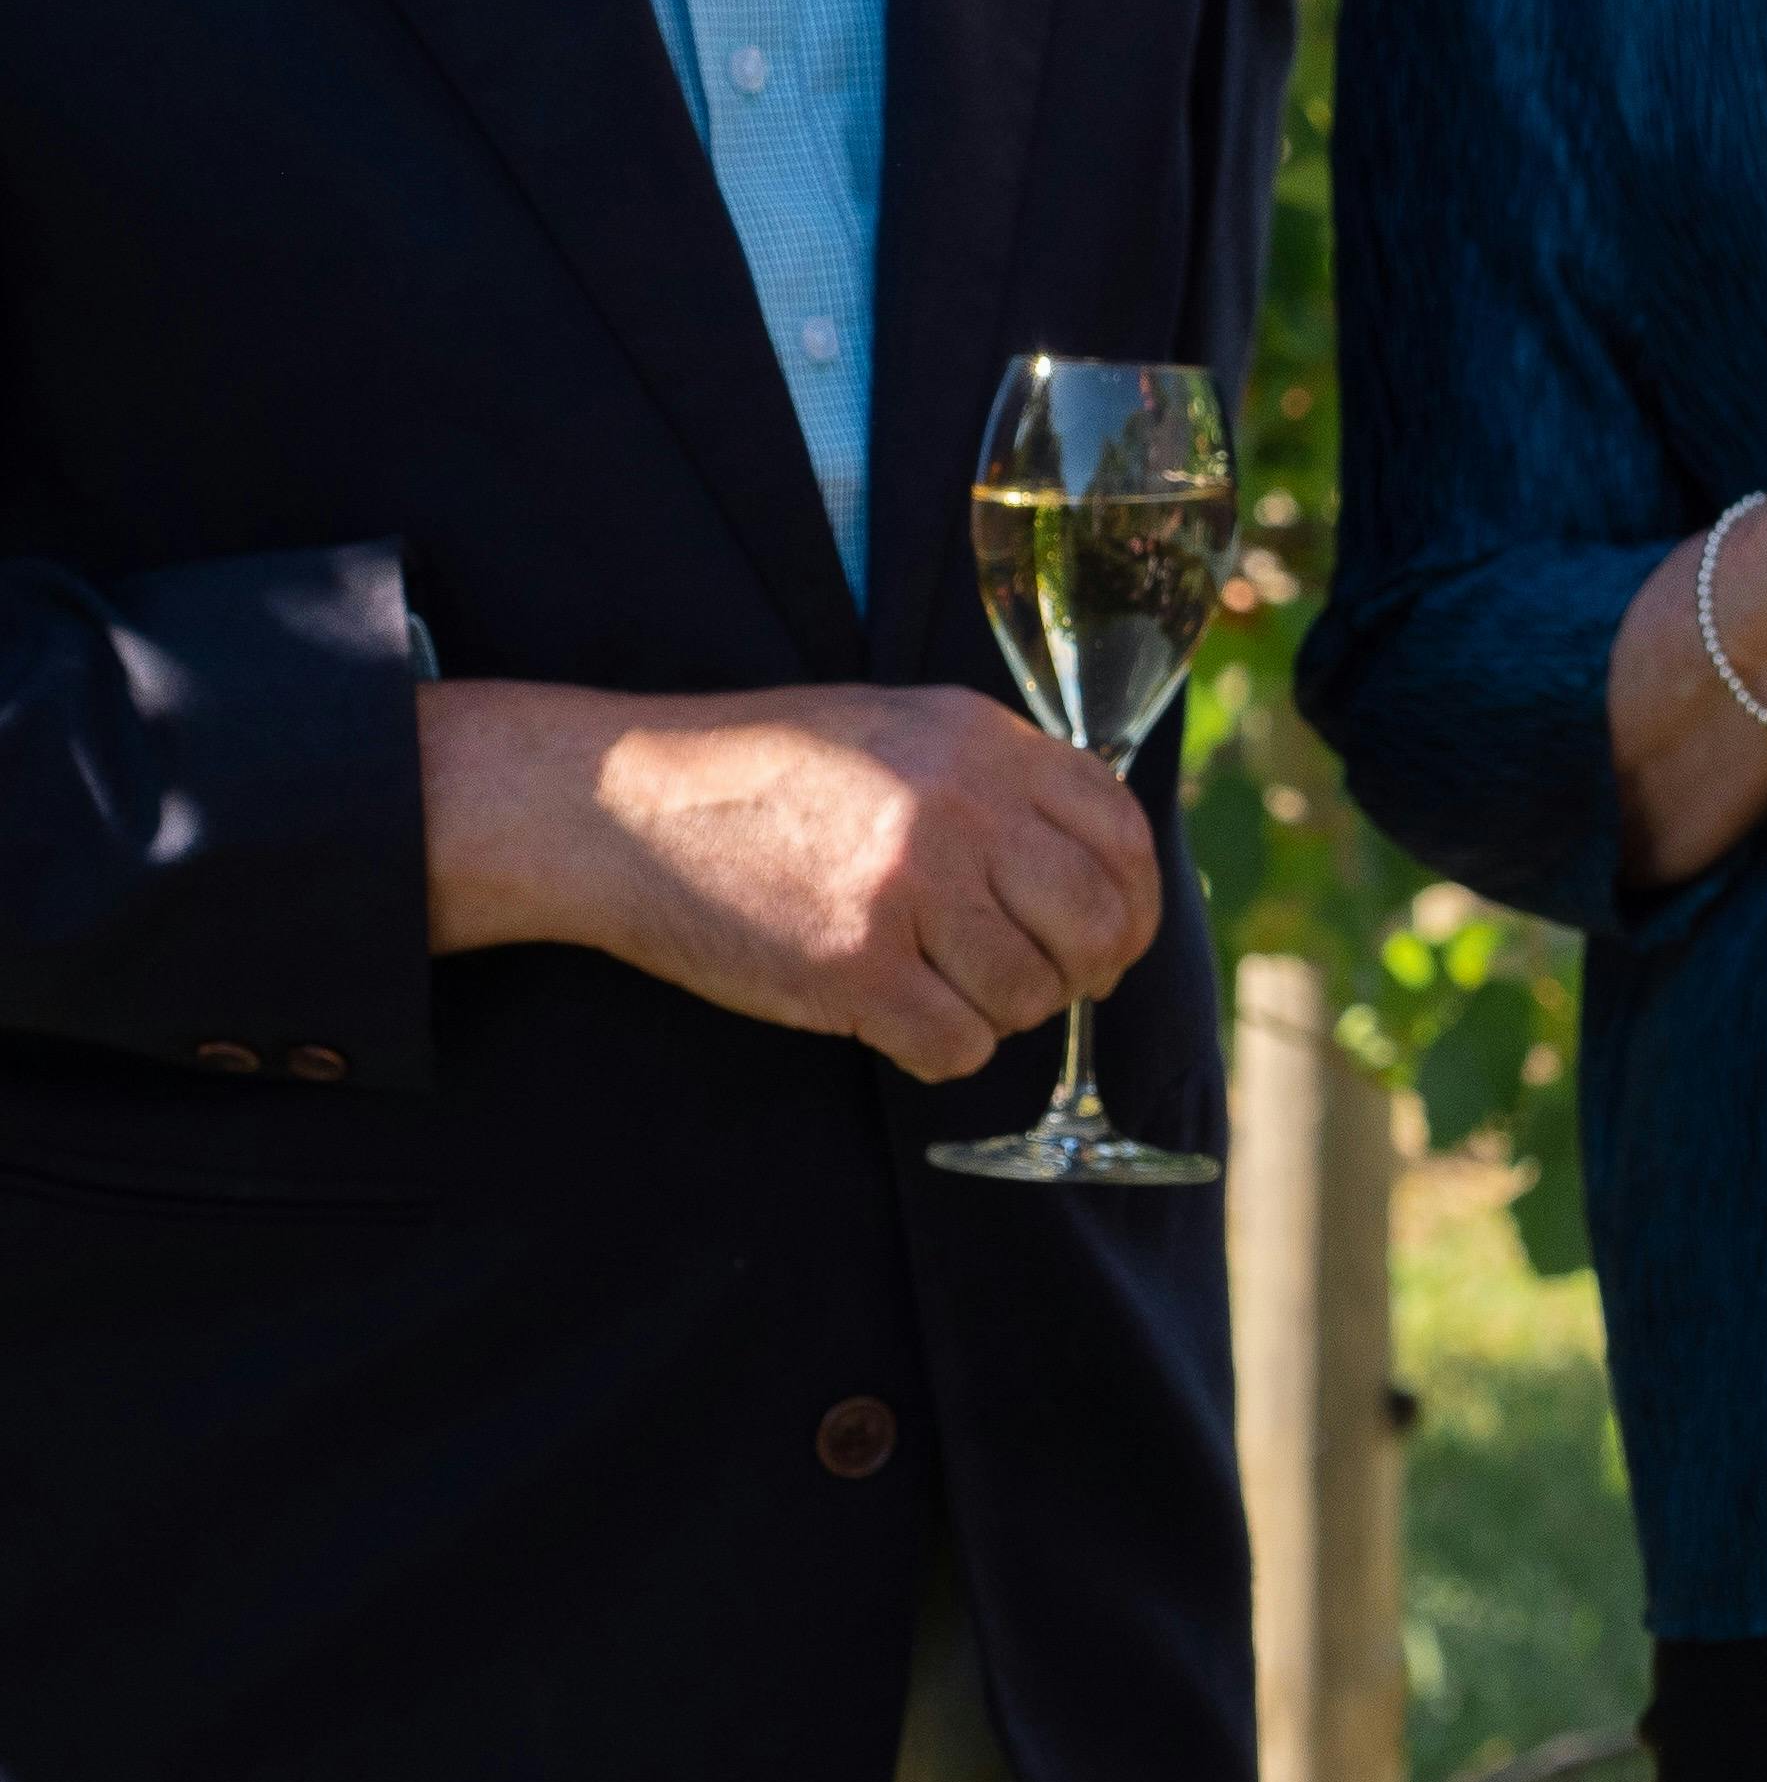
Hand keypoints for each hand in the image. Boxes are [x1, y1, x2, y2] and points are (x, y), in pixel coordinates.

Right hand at [421, 680, 1163, 1082]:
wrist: (618, 805)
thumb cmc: (763, 775)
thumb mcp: (902, 732)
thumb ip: (1001, 782)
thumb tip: (1100, 866)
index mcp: (981, 742)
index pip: (1123, 835)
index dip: (1134, 902)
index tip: (1113, 935)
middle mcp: (959, 808)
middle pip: (1098, 926)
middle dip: (1083, 972)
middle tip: (1037, 981)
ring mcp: (910, 890)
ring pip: (1032, 997)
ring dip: (996, 1011)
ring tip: (934, 982)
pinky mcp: (857, 968)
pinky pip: (960, 1047)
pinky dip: (937, 1049)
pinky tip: (892, 1016)